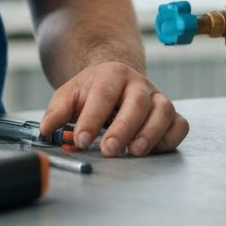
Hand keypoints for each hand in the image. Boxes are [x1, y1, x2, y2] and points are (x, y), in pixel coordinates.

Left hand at [39, 62, 188, 156]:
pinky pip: (180, 125)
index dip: (92, 118)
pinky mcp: (171, 114)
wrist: (116, 79)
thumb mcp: (70, 95)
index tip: (80, 140)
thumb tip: (45, 131)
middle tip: (108, 150)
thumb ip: (57, 112)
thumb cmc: (92, 92)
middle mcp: (138, 83)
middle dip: (124, 127)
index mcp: (112, 74)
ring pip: (163, 111)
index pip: (104, 94)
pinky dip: (170, 138)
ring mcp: (157, 98)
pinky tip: (154, 150)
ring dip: (150, 133)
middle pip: (138, 101)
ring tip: (134, 152)